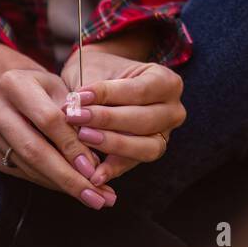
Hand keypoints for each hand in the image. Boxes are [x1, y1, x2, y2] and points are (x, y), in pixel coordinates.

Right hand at [0, 43, 117, 208]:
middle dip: (68, 177)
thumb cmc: (40, 85)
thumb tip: (92, 161)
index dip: (71, 146)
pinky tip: (71, 188)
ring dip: (62, 184)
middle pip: (34, 150)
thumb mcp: (60, 88)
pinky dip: (50, 182)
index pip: (47, 120)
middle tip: (97, 197)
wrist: (1, 84)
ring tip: (93, 197)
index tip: (95, 168)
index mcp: (14, 84)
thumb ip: (76, 118)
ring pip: (29, 166)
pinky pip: (23, 173)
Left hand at [62, 48, 185, 186]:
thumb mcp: (98, 72)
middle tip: (76, 117)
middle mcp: (173, 110)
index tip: (79, 96)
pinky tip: (94, 174)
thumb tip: (74, 109)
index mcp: (166, 81)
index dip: (109, 94)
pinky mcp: (150, 153)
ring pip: (145, 147)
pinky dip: (112, 168)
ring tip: (83, 137)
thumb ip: (92, 91)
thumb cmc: (102, 71)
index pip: (139, 90)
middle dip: (107, 120)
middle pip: (144, 120)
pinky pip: (133, 163)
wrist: (105, 77)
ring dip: (112, 143)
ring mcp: (165, 134)